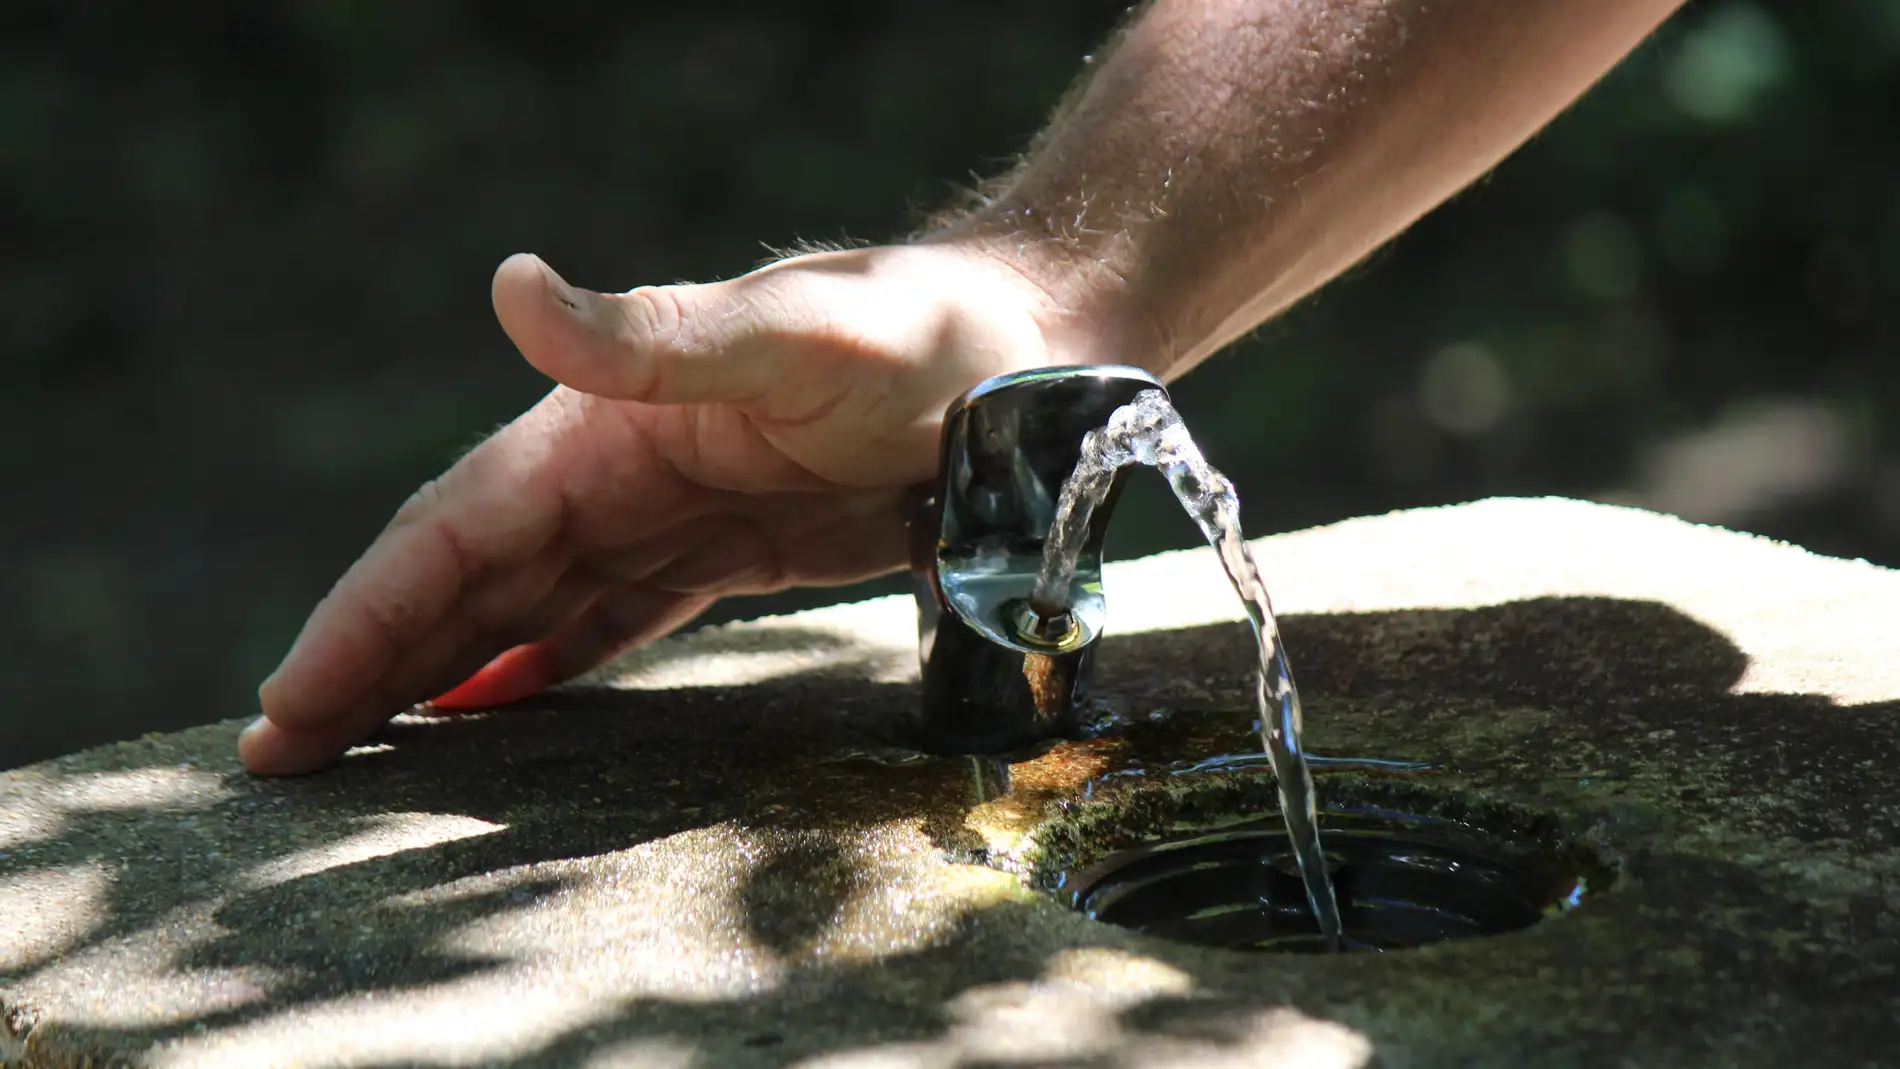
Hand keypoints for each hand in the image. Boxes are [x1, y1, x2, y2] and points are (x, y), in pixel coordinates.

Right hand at [241, 241, 1085, 773]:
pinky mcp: (721, 550)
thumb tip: (508, 288)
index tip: (291, 701)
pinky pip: (606, 616)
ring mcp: (664, 511)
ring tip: (359, 747)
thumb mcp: (801, 335)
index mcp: (602, 426)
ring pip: (524, 604)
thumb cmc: (922, 339)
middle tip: (282, 755)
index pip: (456, 530)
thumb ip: (658, 335)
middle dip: (370, 660)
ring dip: (437, 670)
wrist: (1024, 360)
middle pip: (466, 577)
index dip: (368, 614)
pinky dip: (542, 662)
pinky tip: (495, 706)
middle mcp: (613, 469)